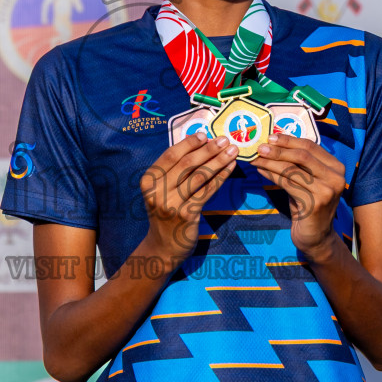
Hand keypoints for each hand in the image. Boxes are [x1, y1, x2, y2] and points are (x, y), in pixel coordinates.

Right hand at [140, 133, 238, 260]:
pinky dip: (221, 177)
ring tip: (233, 151)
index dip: (189, 143)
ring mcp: (172, 204)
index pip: (170, 155)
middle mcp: (157, 191)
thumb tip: (199, 142)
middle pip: (186, 164)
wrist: (163, 246)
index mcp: (149, 180)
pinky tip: (230, 168)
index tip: (205, 135)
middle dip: (208, 150)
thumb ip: (174, 170)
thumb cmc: (166, 213)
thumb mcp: (162, 191)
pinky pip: (208, 191)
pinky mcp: (187, 214)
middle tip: (225, 140)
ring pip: (199, 176)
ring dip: (218, 161)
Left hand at [253, 133, 347, 261]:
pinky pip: (288, 184)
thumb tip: (273, 144)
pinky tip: (261, 171)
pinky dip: (272, 175)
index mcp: (336, 166)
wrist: (316, 237)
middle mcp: (335, 177)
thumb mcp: (308, 181)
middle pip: (302, 155)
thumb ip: (298, 164)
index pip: (311, 146)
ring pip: (293, 170)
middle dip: (278, 149)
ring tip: (256, 158)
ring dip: (271, 162)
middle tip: (260, 146)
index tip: (270, 136)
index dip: (289, 139)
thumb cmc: (309, 206)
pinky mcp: (315, 203)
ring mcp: (327, 191)